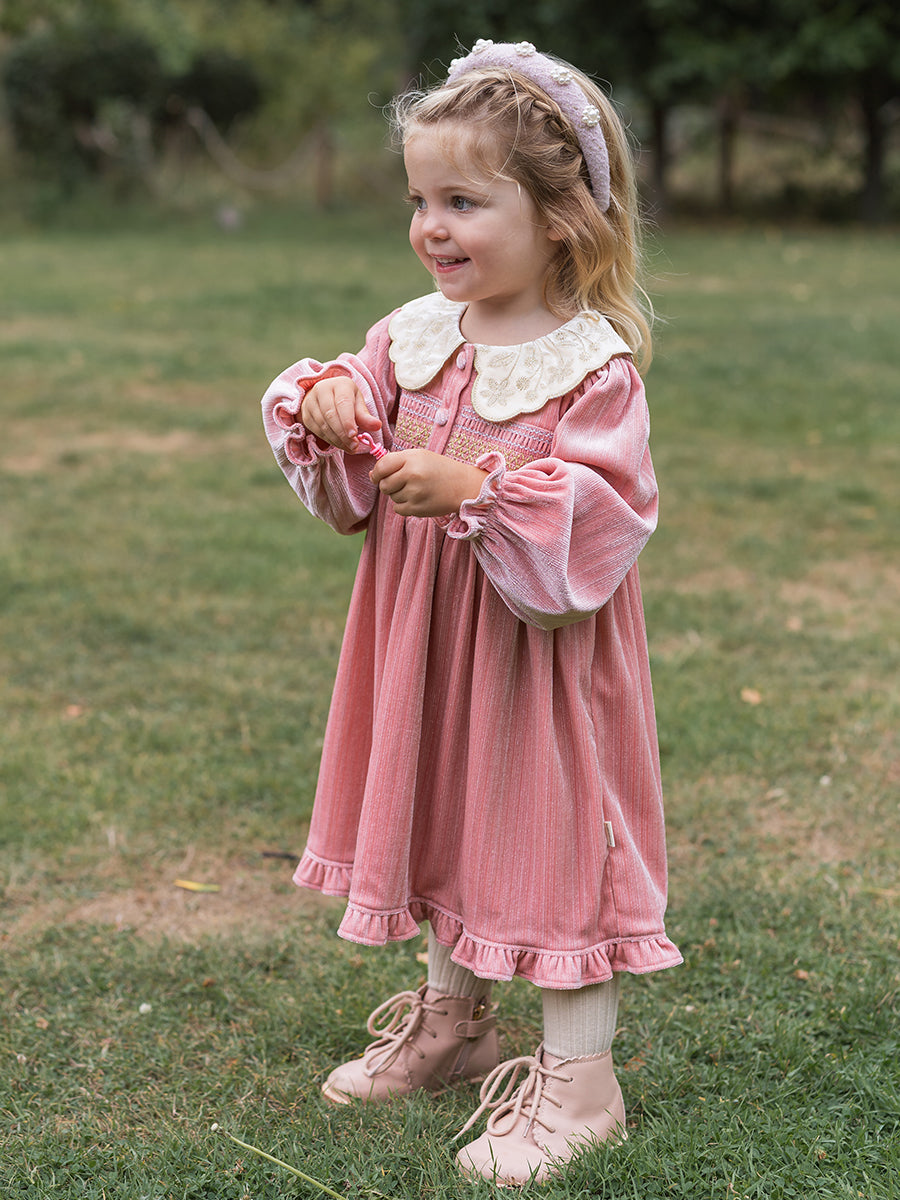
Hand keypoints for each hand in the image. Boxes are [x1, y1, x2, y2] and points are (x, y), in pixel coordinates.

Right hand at [300, 377, 380, 452]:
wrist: (325, 395)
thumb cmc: (345, 398)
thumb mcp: (357, 403)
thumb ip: (365, 416)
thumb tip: (377, 425)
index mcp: (339, 384)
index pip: (342, 403)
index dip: (347, 421)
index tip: (354, 436)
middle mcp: (322, 390)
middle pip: (330, 415)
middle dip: (343, 434)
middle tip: (354, 446)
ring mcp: (310, 402)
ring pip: (323, 425)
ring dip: (337, 440)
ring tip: (349, 448)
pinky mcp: (306, 414)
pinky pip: (317, 431)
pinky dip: (330, 440)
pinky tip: (340, 444)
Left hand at [372, 449, 486, 517]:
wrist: (463, 485)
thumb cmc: (439, 469)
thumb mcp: (419, 457)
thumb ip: (395, 462)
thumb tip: (372, 475)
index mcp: (411, 459)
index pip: (381, 466)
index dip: (377, 473)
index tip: (378, 475)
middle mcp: (412, 475)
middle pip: (384, 485)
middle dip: (388, 485)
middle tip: (403, 482)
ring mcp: (415, 493)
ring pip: (392, 497)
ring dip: (399, 495)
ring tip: (416, 489)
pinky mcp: (418, 508)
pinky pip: (398, 509)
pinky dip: (404, 506)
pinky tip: (417, 499)